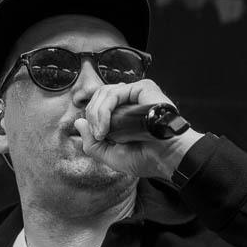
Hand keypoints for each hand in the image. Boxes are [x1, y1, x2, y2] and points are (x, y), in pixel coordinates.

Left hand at [74, 79, 202, 178]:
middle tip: (97, 136)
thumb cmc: (147, 158)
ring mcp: (137, 94)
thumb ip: (92, 143)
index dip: (91, 119)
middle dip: (91, 115)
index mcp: (125, 113)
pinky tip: (107, 126)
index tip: (96, 137)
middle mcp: (131, 101)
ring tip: (102, 133)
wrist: (167, 158)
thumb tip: (78, 122)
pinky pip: (114, 93)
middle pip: (99, 96)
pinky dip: (105, 110)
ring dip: (96, 114)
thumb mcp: (111, 156)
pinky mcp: (143, 88)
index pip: (99, 105)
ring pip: (104, 93)